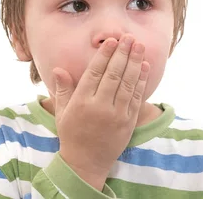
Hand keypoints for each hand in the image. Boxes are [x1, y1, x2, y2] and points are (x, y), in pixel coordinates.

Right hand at [52, 34, 149, 189]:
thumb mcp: (62, 112)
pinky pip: (136, 97)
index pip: (95, 72)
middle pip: (114, 74)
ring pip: (128, 83)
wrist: (86, 163)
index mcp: (82, 102)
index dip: (105, 55)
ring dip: (135, 63)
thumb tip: (58, 68)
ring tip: (139, 46)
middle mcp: (100, 107)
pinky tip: (144, 67)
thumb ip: (62, 89)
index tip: (112, 41)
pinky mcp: (128, 122)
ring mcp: (116, 115)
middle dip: (123, 54)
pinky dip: (141, 81)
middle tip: (129, 37)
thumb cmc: (72, 134)